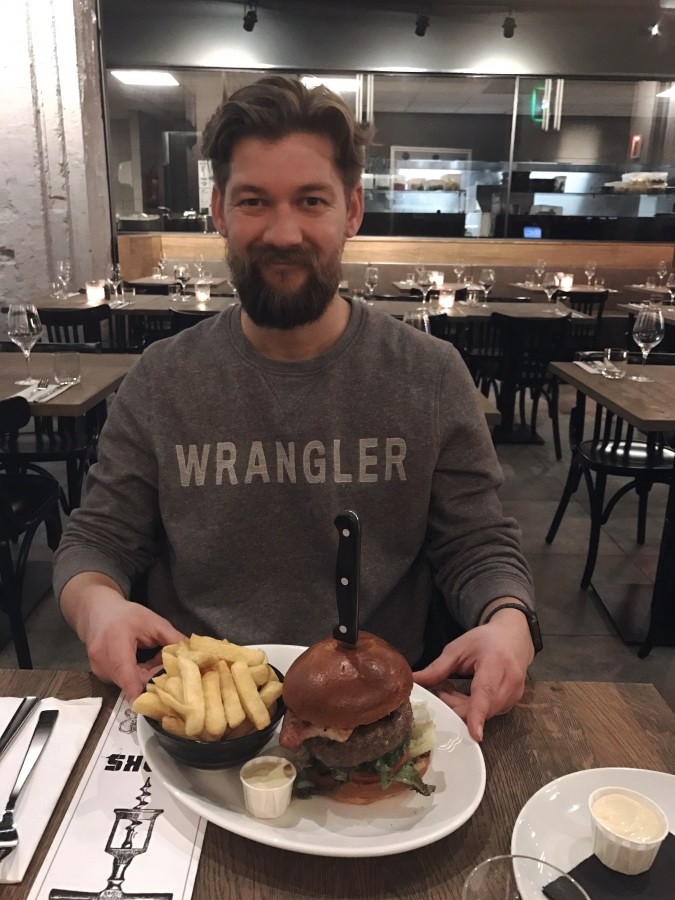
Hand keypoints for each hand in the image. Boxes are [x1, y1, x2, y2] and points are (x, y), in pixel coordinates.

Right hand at [62, 575, 184, 699]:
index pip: (124, 669)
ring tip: (153, 661)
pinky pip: (122, 682)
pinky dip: (135, 676)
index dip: (135, 688)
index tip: (146, 703)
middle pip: (130, 680)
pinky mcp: (99, 675)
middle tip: (168, 669)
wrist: (98, 612)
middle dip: (151, 679)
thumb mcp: (154, 622)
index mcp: (115, 640)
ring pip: (127, 683)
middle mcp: (102, 658)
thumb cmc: (128, 615)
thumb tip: (191, 656)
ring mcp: (98, 669)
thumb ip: (173, 639)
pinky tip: (141, 663)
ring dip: (143, 677)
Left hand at [413, 608, 533, 741]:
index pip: (485, 693)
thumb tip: (413, 681)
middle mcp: (510, 681)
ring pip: (484, 714)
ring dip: (464, 708)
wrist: (513, 638)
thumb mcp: (457, 649)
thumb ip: (437, 668)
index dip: (477, 714)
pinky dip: (474, 709)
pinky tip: (466, 695)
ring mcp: (514, 695)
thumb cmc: (484, 641)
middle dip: (456, 706)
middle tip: (443, 690)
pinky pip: (489, 713)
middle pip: (481, 708)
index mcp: (495, 663)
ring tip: (452, 689)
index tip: (474, 734)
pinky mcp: (513, 703)